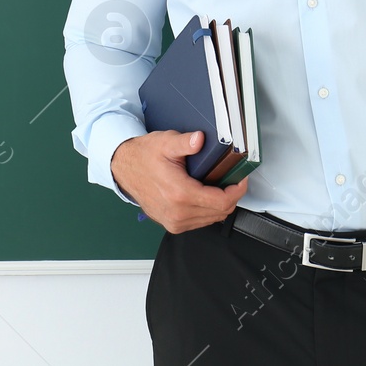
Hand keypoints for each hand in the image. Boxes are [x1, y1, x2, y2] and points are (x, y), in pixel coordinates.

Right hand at [111, 130, 249, 233]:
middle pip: (220, 212)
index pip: (221, 202)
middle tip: (231, 178)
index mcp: (179, 194)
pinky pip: (200, 222)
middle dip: (231, 195)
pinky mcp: (172, 225)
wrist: (124, 169)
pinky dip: (208, 210)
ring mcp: (174, 222)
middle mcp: (177, 213)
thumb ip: (185, 142)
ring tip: (219, 185)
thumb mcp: (165, 142)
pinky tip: (205, 195)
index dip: (237, 191)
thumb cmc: (144, 156)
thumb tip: (199, 140)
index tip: (241, 179)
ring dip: (220, 204)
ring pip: (212, 219)